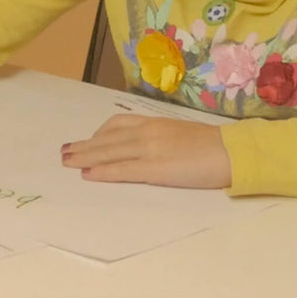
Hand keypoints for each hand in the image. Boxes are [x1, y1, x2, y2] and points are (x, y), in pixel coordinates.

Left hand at [60, 114, 231, 188]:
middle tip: (65, 151)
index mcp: (154, 122)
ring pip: (108, 152)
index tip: (86, 140)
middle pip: (107, 139)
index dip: (98, 134)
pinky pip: (121, 170)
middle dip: (84, 146)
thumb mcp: (180, 133)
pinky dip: (102, 172)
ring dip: (85, 157)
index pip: (118, 125)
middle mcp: (147, 132)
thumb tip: (149, 146)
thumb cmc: (213, 145)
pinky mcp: (154, 168)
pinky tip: (88, 175)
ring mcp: (149, 149)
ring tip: (68, 162)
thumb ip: (161, 136)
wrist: (231, 151)